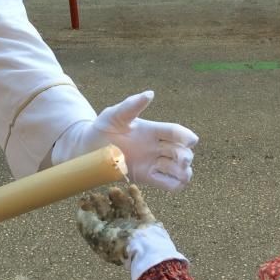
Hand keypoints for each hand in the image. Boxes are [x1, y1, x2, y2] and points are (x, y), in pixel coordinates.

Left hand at [52, 91, 197, 190]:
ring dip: (184, 172)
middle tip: (181, 161)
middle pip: (181, 151)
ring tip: (181, 173)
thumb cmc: (101, 128)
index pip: (174, 132)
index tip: (192, 140)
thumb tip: (150, 94)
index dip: (185, 136)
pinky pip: (169, 184)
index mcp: (151, 130)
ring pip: (179, 169)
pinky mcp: (147, 177)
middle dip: (185, 156)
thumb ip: (131, 105)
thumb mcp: (113, 115)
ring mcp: (152, 162)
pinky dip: (177, 185)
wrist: (88, 149)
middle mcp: (155, 146)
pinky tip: (176, 183)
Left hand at [77, 186, 186, 279]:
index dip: (93, 209)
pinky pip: (141, 207)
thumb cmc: (116, 243)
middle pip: (111, 214)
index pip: (98, 221)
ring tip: (114, 190)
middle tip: (101, 193)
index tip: (89, 197)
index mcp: (107, 239)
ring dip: (119, 199)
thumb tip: (79, 210)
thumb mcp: (95, 234)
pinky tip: (131, 187)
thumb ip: (85, 222)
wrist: (142, 249)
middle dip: (105, 202)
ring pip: (125, 209)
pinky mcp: (148, 222)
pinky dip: (136, 197)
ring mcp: (134, 227)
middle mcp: (120, 233)